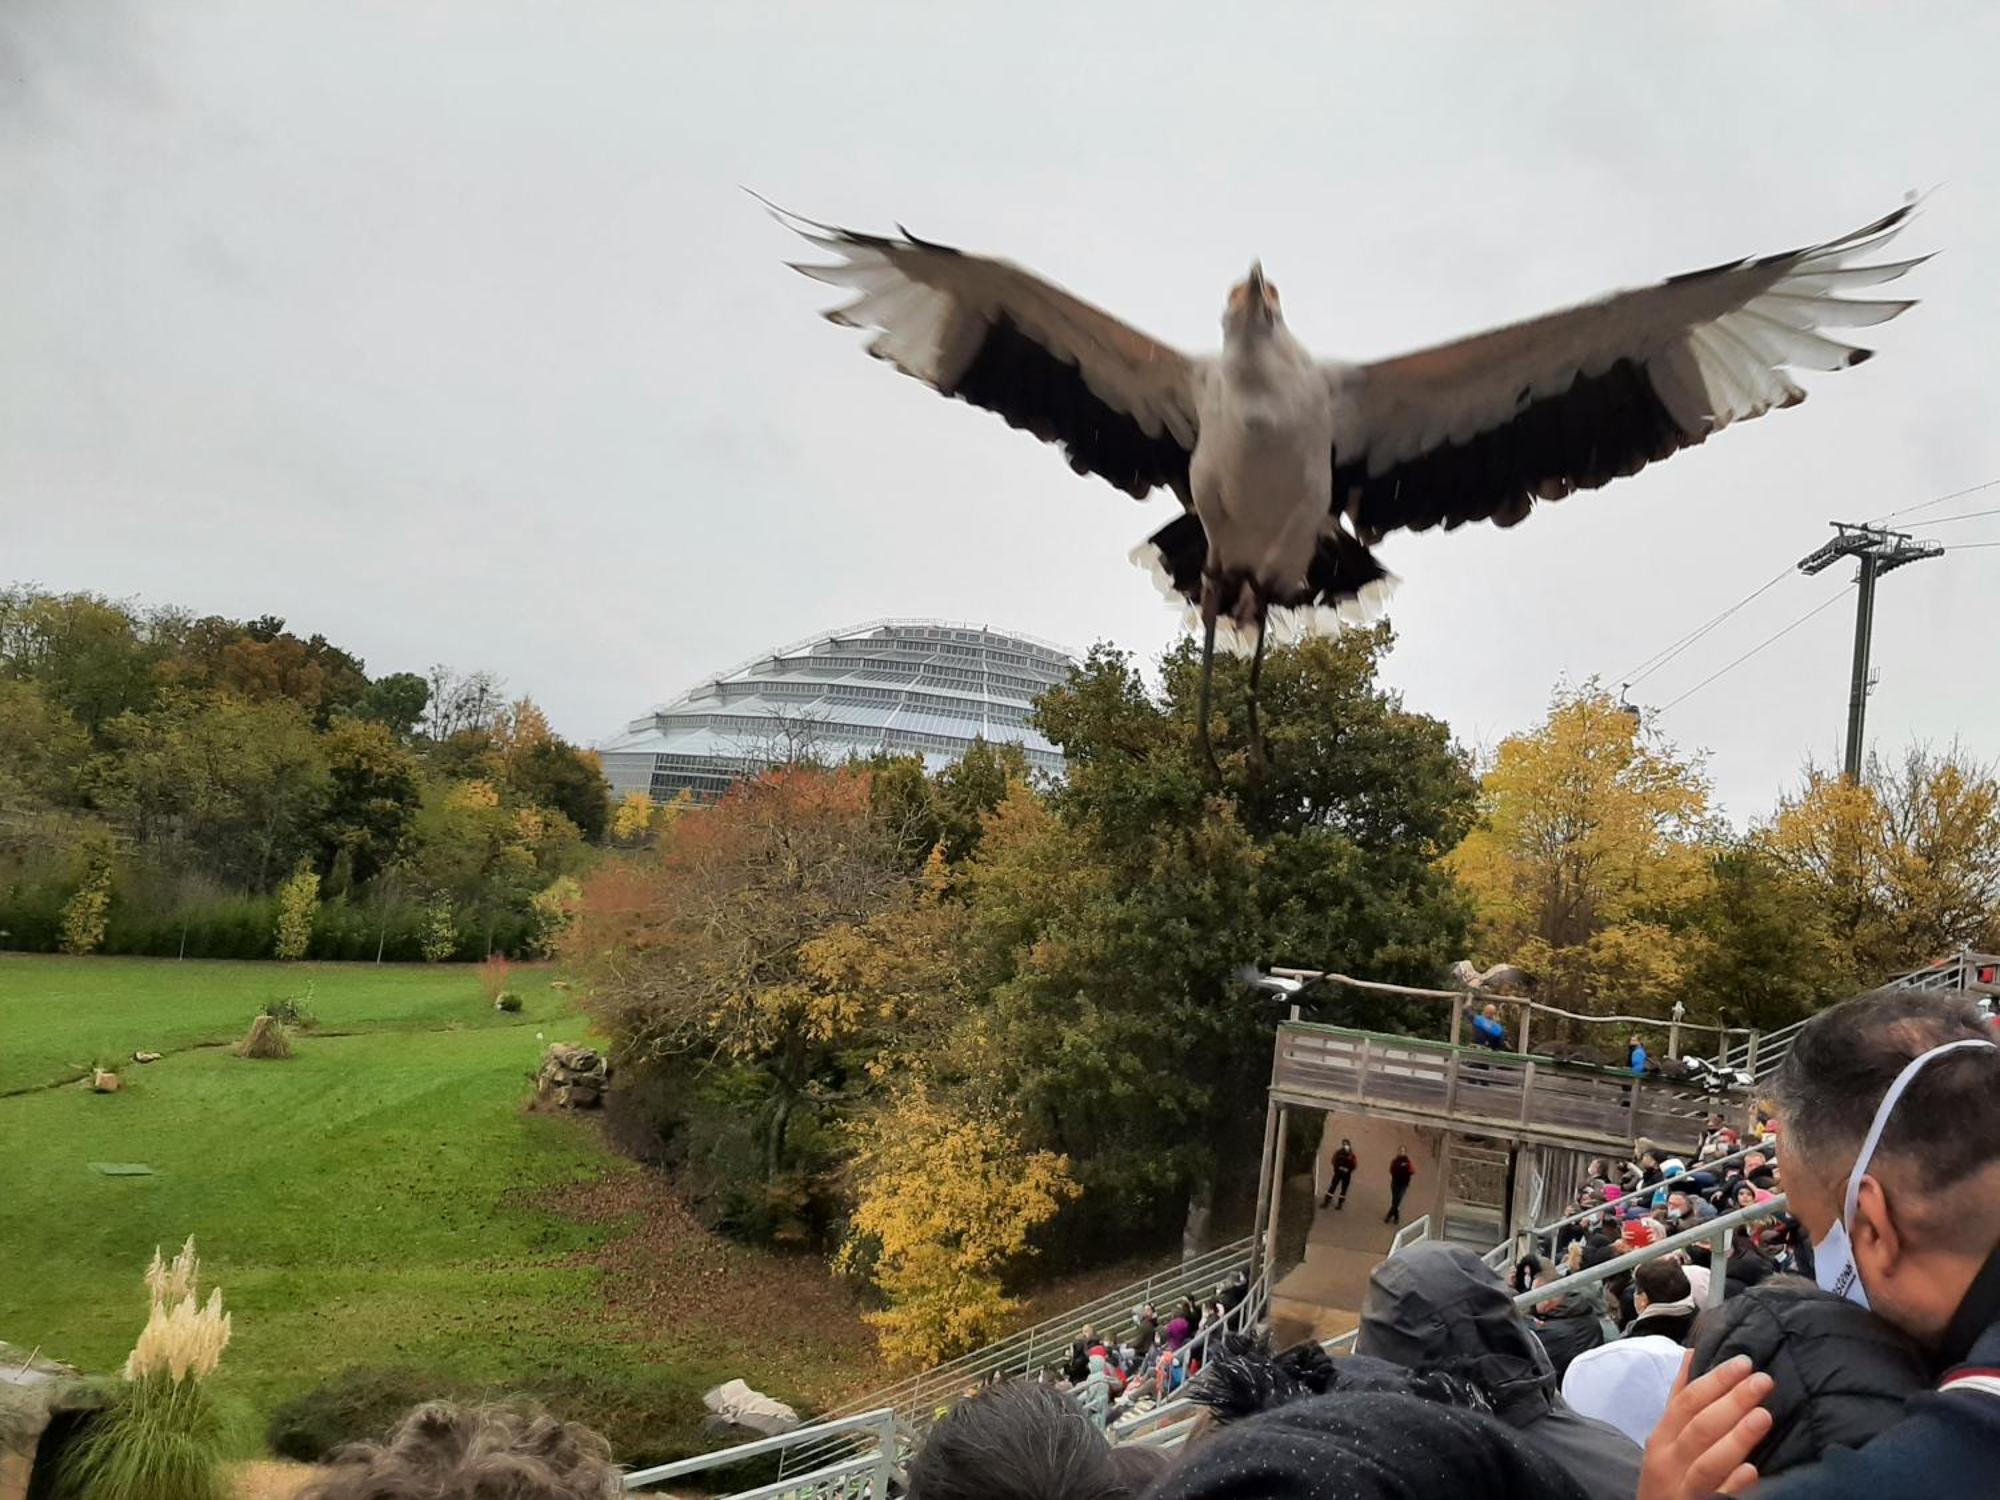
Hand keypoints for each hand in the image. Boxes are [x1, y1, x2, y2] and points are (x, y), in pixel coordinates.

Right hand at [1639, 1353, 1772, 1499]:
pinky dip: (1733, 1485)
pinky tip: (1753, 1472)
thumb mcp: (1665, 1437)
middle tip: (1763, 1381)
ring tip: (1764, 1416)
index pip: (1687, 1401)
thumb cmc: (1666, 1474)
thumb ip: (1679, 1399)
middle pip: (1700, 1427)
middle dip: (1732, 1401)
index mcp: (1662, 1437)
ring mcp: (1683, 1489)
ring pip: (1708, 1461)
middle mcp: (1669, 1461)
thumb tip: (1693, 1354)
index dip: (1715, 1381)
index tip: (1744, 1362)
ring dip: (1736, 1438)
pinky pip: (1717, 1497)